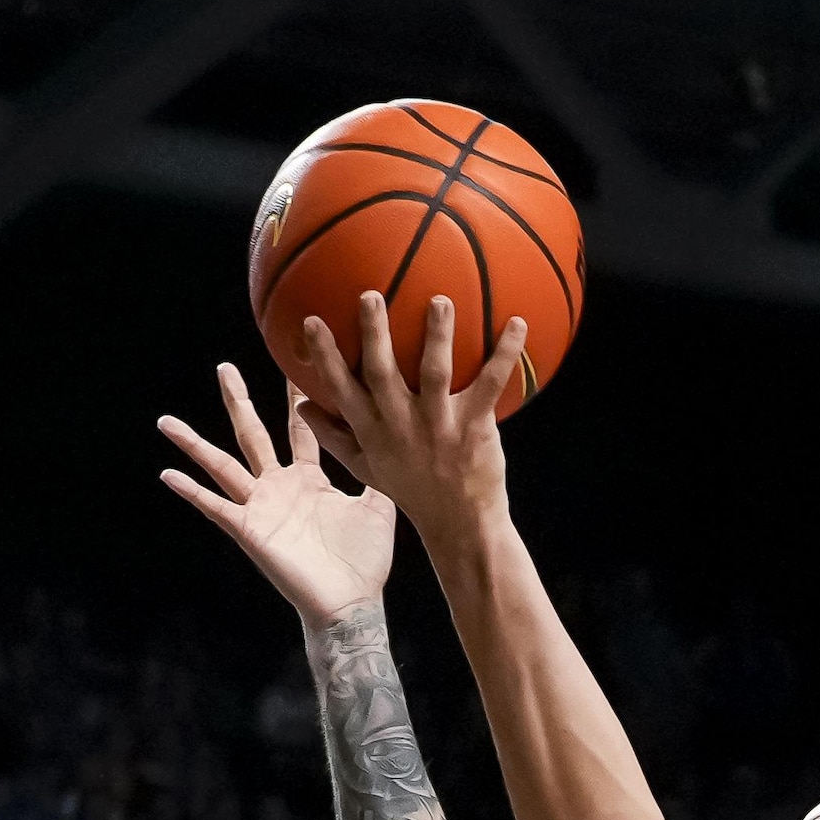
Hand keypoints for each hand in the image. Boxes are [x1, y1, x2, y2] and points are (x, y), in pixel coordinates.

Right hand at [159, 359, 407, 626]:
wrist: (352, 604)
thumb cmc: (365, 562)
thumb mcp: (379, 507)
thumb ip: (378, 472)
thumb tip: (396, 440)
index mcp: (309, 479)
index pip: (298, 427)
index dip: (295, 397)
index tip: (291, 363)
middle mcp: (279, 488)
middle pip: (253, 433)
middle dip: (238, 401)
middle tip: (223, 367)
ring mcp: (261, 508)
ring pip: (222, 465)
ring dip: (193, 444)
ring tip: (166, 421)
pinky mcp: (250, 530)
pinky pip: (215, 507)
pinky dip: (191, 491)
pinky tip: (166, 474)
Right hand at [287, 290, 524, 545]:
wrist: (458, 524)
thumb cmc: (411, 490)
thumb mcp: (365, 468)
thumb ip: (333, 436)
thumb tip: (301, 407)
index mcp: (372, 430)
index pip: (341, 388)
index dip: (325, 356)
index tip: (312, 320)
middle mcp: (401, 424)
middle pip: (382, 372)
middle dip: (374, 333)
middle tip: (371, 295)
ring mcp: (439, 425)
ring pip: (435, 372)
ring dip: (438, 335)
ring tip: (440, 300)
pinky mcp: (474, 426)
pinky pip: (490, 384)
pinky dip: (505, 354)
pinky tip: (518, 323)